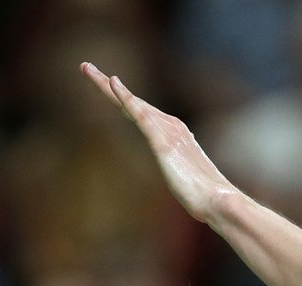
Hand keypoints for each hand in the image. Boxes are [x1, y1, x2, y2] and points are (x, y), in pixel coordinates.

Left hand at [81, 61, 239, 222]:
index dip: (121, 97)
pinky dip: (126, 97)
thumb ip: (183, 174)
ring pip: (132, 102)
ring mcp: (166, 132)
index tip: (105, 83)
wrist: (217, 202)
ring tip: (86, 69)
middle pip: (132, 102)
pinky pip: (140, 113)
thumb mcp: (188, 182)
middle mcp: (170, 126)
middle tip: (84, 67)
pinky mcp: (162, 142)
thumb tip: (191, 185)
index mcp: (174, 133)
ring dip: (107, 85)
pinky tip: (113, 83)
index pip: (141, 111)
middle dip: (106, 84)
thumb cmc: (205, 198)